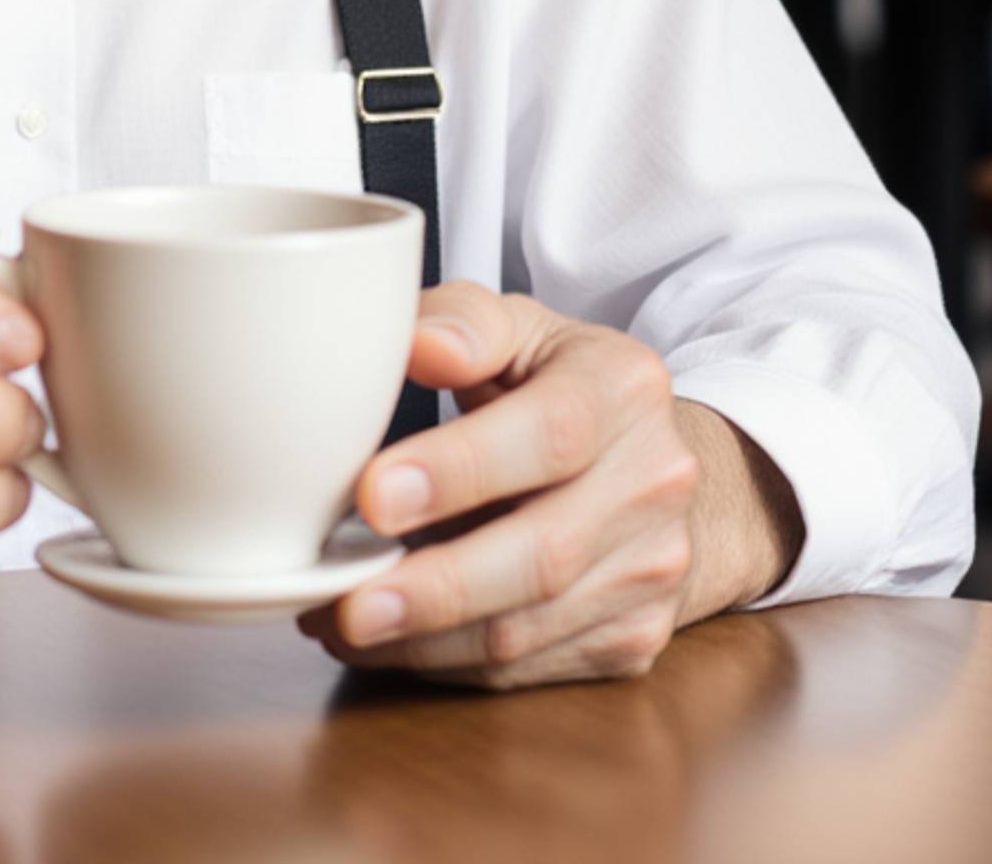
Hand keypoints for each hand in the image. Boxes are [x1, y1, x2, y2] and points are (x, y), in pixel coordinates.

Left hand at [302, 282, 748, 689]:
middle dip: (435, 587)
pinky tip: (386, 640)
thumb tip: (421, 343)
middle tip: (346, 601)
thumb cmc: (556, 385)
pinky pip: (525, 668)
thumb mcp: (517, 327)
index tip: (373, 494)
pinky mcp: (632, 640)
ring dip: (423, 640)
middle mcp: (653, 483)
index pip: (550, 433)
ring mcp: (650, 570)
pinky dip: (446, 662)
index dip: (460, 468)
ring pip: (528, 629)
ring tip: (338, 621)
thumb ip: (464, 322)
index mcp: (624, 387)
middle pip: (543, 554)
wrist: (652, 467)